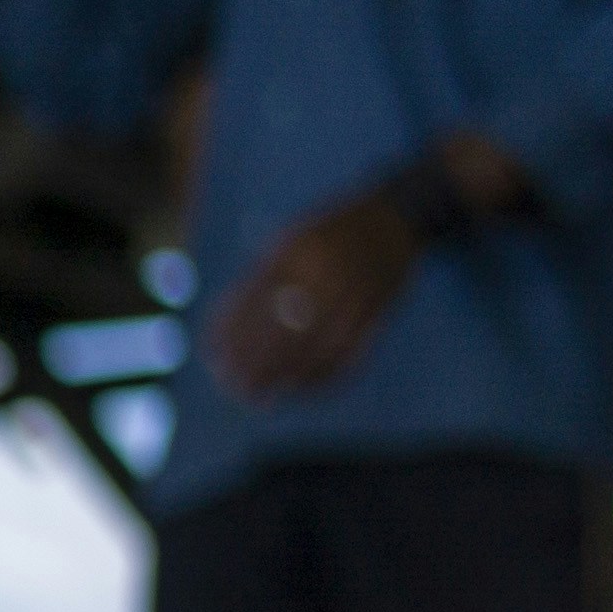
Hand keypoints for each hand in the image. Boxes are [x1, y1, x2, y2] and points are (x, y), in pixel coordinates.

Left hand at [209, 136, 515, 399]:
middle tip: (235, 390)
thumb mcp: (290, 240)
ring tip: (263, 398)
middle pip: (282, 331)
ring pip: (316, 347)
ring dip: (287, 378)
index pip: (253, 305)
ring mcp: (355, 291)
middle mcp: (325, 272)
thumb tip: (224, 328)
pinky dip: (326, 375)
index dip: (232, 338)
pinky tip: (304, 388)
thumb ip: (260, 278)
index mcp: (294, 252)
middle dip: (255, 366)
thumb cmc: (329, 231)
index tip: (215, 362)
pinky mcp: (380, 307)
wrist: (397, 213)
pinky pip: (351, 350)